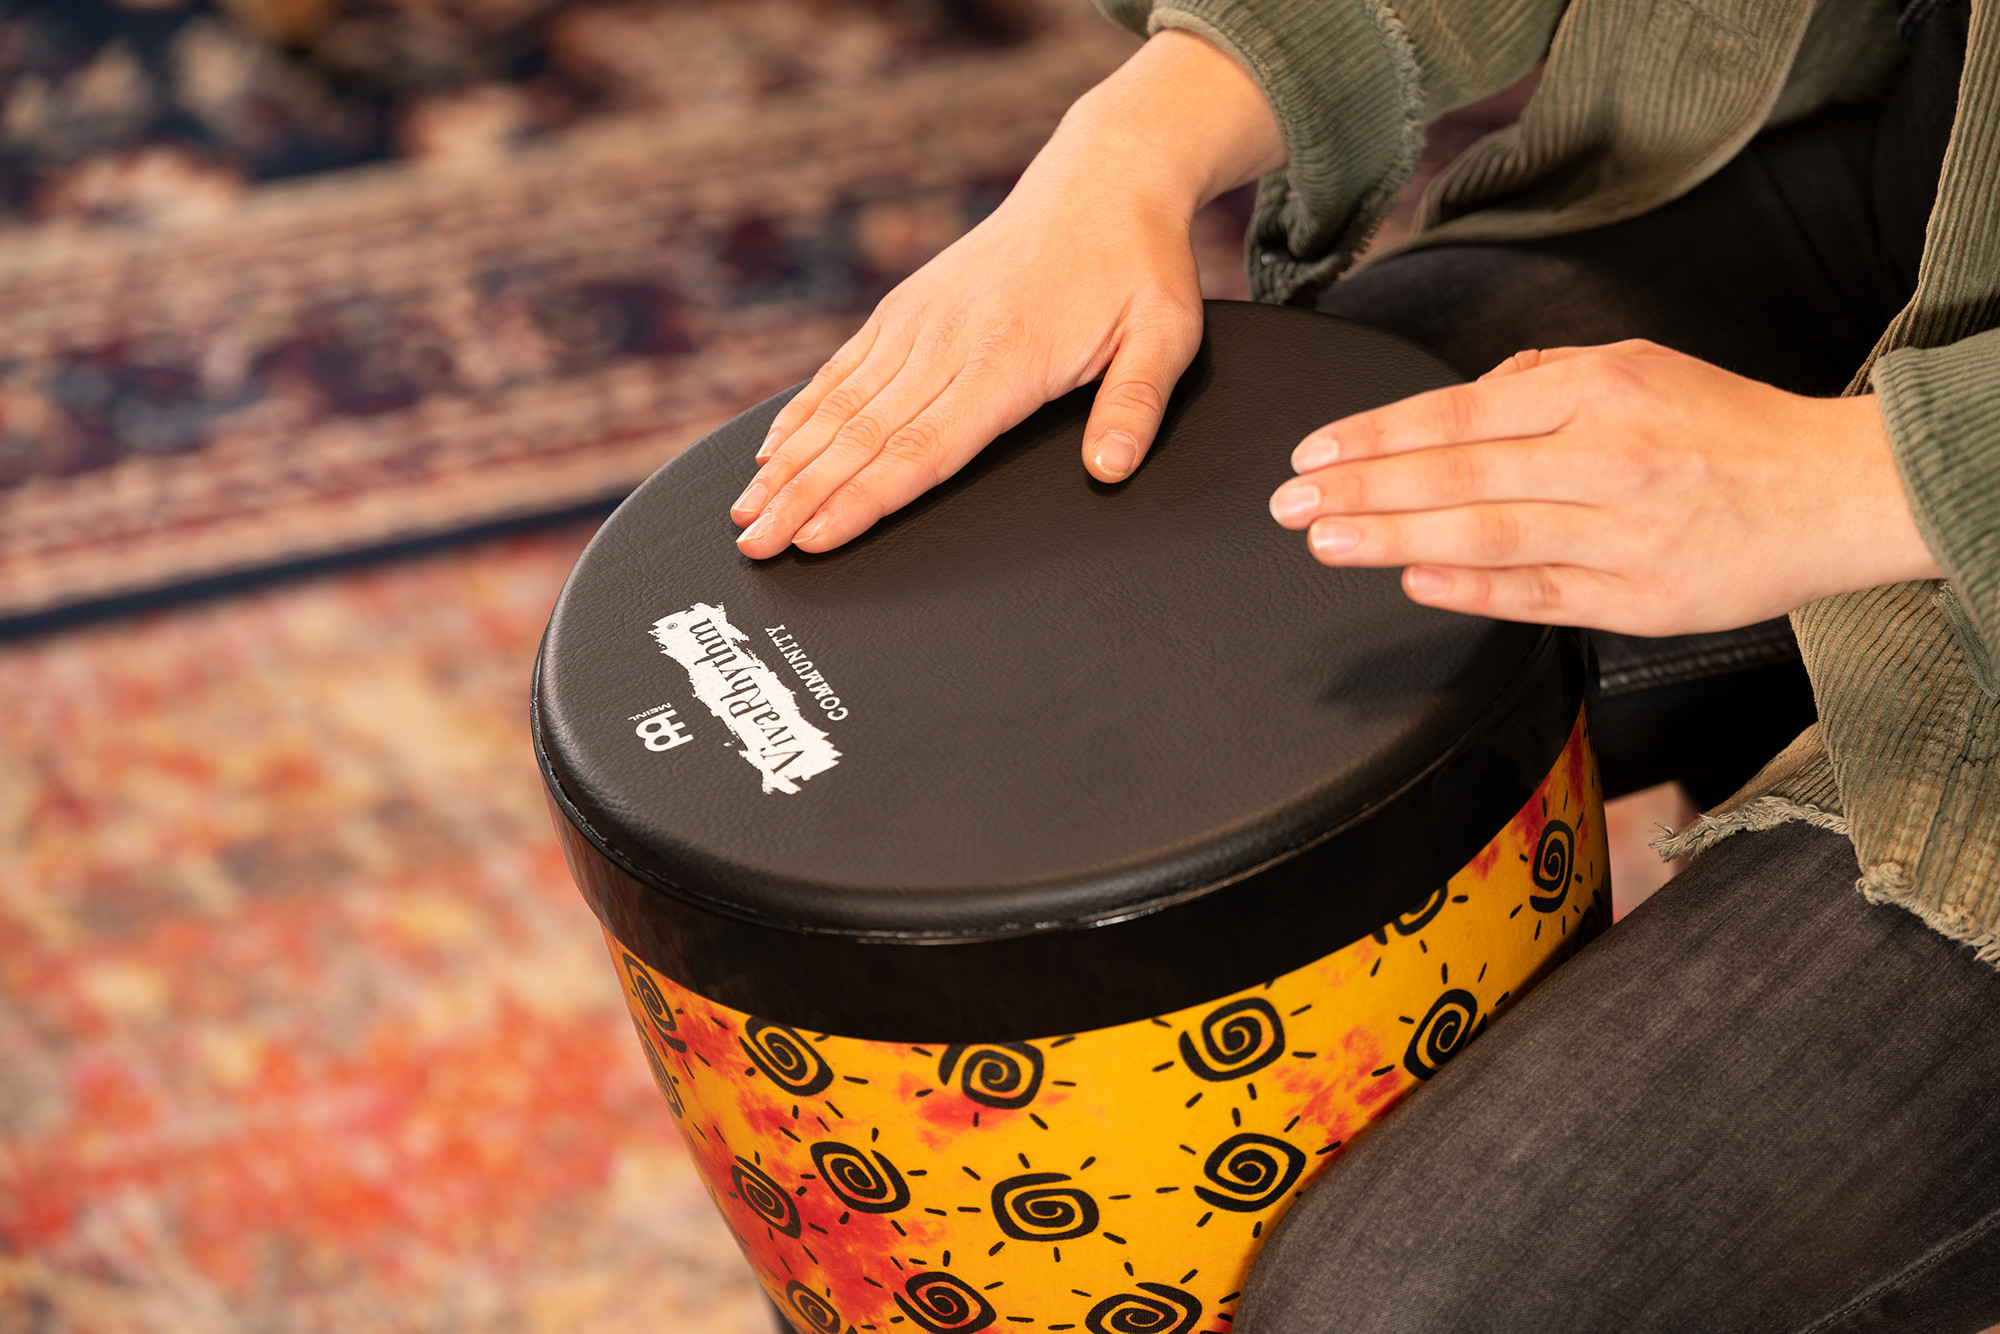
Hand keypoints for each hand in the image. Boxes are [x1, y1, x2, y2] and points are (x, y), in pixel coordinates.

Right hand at [731, 29, 1283, 557]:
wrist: (1104, 179)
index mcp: (1006, 359)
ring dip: (788, 464)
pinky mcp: (906, 308)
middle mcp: (948, 340)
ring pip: (840, 406)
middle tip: (756, 547)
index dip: (864, 499)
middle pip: (862, 437)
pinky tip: (771, 450)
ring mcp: (919, 322)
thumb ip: (1135, 406)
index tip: (818, 538)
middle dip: (803, 497)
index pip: (922, 449)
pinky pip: (843, 368)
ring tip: (746, 513)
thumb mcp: (1166, 335)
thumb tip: (1110, 469)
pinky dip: (801, 412)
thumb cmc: (1137, 264)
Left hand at [1266, 340, 1940, 634]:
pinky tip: (1415, 581)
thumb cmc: (1729, 429)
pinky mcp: (1639, 599)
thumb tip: (1458, 402)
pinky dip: (1471, 589)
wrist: (1837, 491)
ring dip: (1395, 537)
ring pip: (1487, 534)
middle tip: (1290, 505)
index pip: (1457, 413)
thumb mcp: (1639, 365)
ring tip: (1328, 541)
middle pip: (1457, 473)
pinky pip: (1538, 595)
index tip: (1312, 455)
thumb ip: (1542, 381)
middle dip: (1361, 490)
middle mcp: (1606, 458)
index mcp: (1599, 391)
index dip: (1373, 435)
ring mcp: (1621, 533)